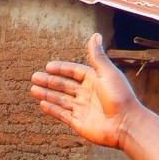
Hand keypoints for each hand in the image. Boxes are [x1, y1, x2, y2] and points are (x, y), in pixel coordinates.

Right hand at [29, 33, 143, 149]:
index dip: (61, 69)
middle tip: (34, 77)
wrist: (125, 124)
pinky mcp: (79, 122)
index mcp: (95, 80)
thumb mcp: (107, 72)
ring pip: (60, 99)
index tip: (48, 66)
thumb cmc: (119, 96)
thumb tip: (95, 35)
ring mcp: (82, 108)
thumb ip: (98, 56)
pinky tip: (42, 104)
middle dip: (49, 81)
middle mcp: (87, 94)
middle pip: (64, 85)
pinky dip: (52, 110)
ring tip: (33, 89)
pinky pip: (62, 114)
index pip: (74, 72)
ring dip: (47, 94)